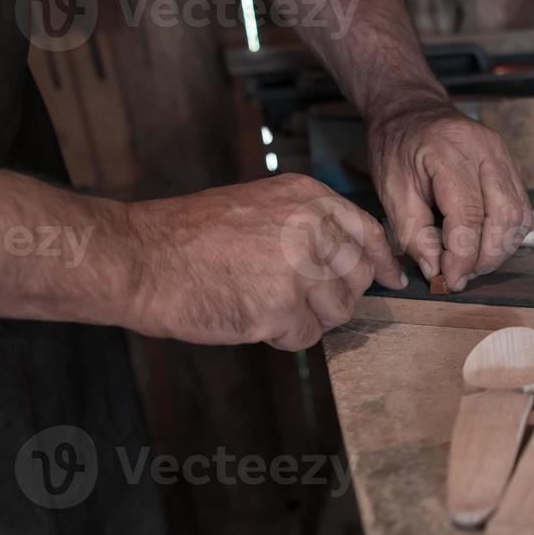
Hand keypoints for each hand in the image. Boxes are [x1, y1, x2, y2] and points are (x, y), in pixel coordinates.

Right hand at [123, 174, 405, 349]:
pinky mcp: (282, 308)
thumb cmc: (189, 236)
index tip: (393, 279)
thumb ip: (308, 226)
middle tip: (296, 299)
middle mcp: (311, 228)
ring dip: (306, 317)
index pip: (367, 232)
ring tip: (262, 302)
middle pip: (356, 278)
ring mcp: (299, 268)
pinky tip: (250, 317)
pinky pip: (306, 336)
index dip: (381, 261)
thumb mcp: (260, 207)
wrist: (140, 257)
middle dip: (334, 296)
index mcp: (308, 197)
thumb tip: (348, 259)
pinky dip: (282, 336)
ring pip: (337, 312)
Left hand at [366, 105, 532, 290]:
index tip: (449, 280)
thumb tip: (436, 269)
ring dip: (501, 249)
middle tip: (462, 276)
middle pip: (504, 217)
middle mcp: (486, 150)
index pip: (469, 216)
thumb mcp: (390, 188)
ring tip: (474, 264)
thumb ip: (413, 230)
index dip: (463, 256)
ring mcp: (504, 155)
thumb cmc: (397, 146)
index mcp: (450, 152)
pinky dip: (508, 234)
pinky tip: (486, 245)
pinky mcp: (511, 163)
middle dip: (486, 257)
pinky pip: (522, 208)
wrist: (412, 108)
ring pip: (520, 215)